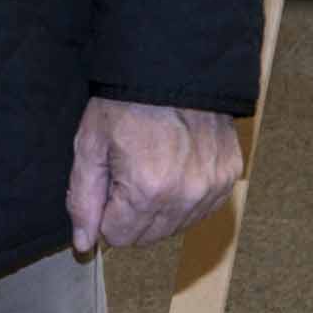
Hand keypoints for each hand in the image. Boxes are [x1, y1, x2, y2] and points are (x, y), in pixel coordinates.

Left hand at [67, 100, 241, 256]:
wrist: (173, 68)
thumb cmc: (126, 103)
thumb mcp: (91, 146)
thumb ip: (83, 200)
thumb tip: (83, 244)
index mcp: (147, 190)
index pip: (119, 236)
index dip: (106, 214)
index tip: (108, 184)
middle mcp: (186, 195)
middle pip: (148, 237)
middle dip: (131, 214)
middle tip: (128, 173)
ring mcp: (212, 186)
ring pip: (176, 227)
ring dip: (159, 209)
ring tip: (153, 167)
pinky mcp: (229, 176)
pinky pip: (202, 209)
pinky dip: (185, 198)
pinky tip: (175, 169)